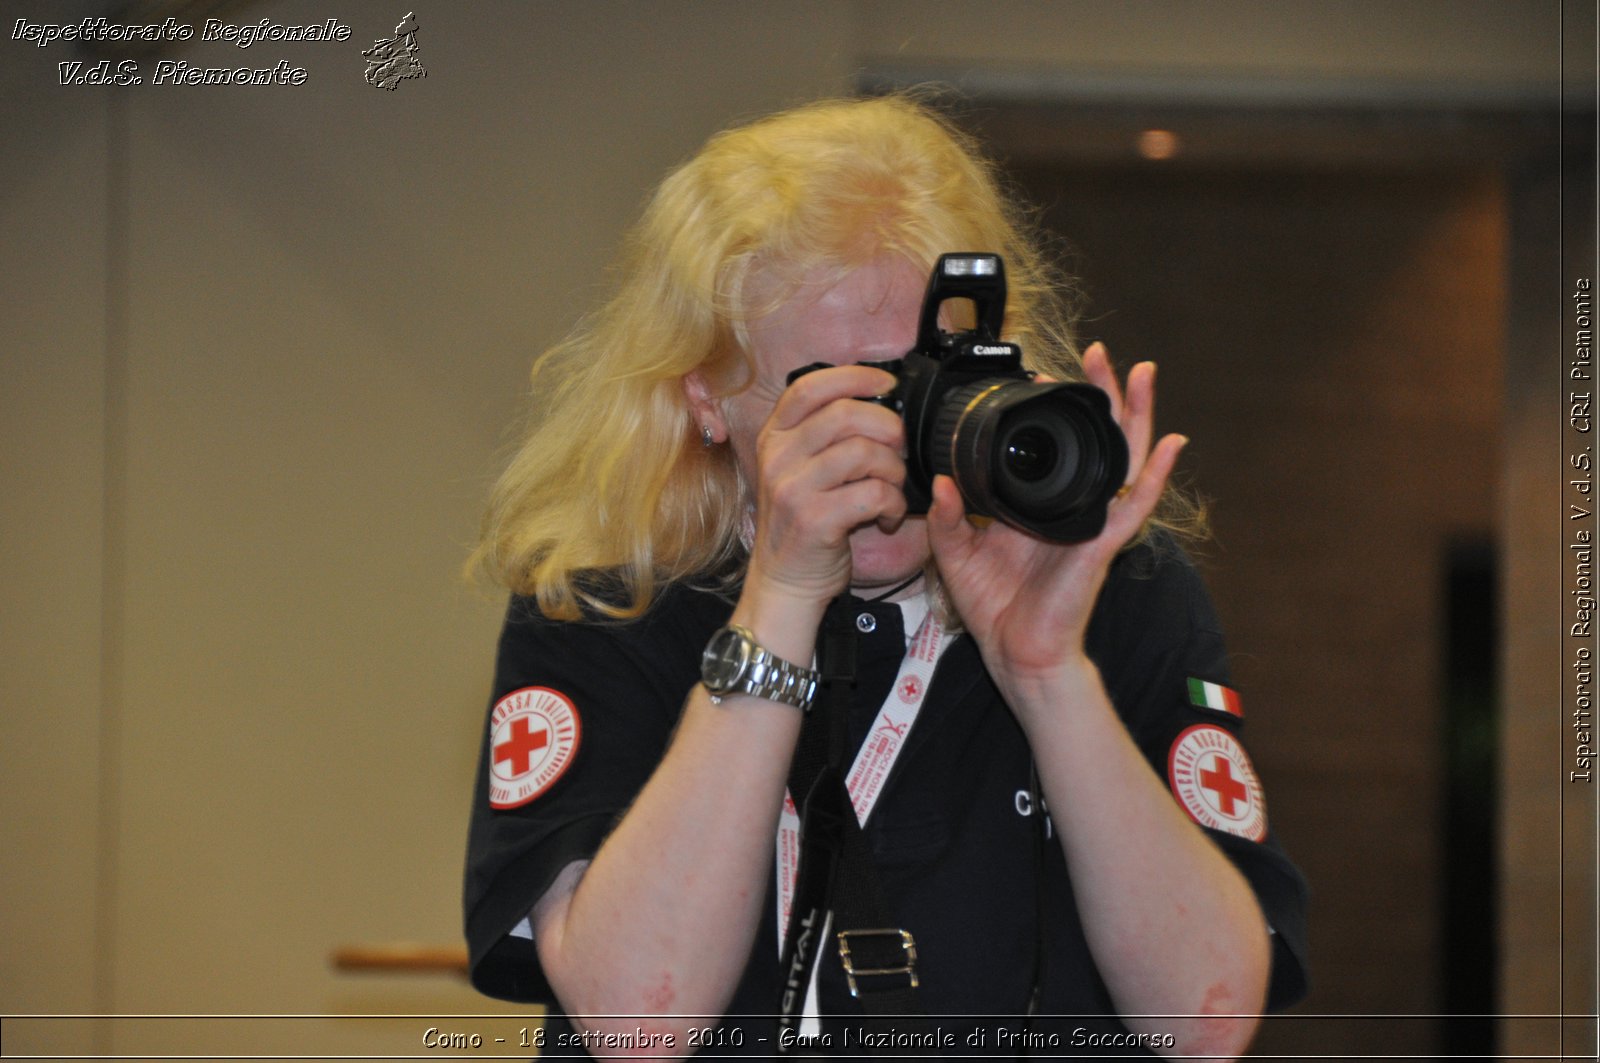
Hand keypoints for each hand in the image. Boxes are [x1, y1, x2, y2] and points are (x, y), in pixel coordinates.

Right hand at [742, 364, 906, 606]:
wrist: (785, 580)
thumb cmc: (804, 522)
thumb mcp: (800, 469)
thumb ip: (825, 435)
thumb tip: (880, 402)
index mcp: (775, 436)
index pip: (811, 387)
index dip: (854, 377)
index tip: (886, 384)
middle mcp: (778, 457)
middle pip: (845, 414)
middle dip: (887, 426)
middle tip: (899, 448)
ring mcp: (792, 488)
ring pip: (864, 452)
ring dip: (894, 469)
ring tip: (894, 488)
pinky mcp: (814, 520)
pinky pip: (873, 494)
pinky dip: (894, 503)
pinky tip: (889, 516)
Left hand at [926, 342, 1186, 692]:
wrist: (1014, 652)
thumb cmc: (995, 608)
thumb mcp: (958, 554)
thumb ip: (951, 516)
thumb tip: (944, 480)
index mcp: (1037, 504)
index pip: (1055, 447)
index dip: (1054, 411)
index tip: (1044, 376)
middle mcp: (1071, 506)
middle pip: (1098, 439)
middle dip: (1104, 394)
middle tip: (1100, 353)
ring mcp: (1093, 522)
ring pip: (1125, 459)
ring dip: (1137, 416)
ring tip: (1143, 374)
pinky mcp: (1102, 543)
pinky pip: (1136, 505)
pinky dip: (1156, 475)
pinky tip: (1171, 445)